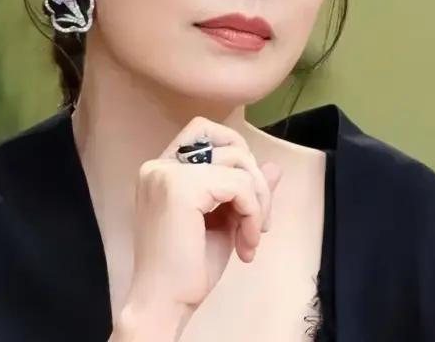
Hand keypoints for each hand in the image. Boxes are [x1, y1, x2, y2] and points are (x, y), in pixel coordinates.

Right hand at [125, 117, 282, 316]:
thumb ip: (244, 191)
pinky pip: (240, 186)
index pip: (204, 130)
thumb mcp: (223, 222)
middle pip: (229, 143)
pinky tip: (245, 245)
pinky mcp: (181, 188)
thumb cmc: (187, 269)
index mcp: (163, 169)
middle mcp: (160, 165)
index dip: (236, 154)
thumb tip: (274, 166)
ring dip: (258, 202)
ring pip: (240, 163)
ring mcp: (168, 173)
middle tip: (257, 222)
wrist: (163, 303)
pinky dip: (253, 214)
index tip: (246, 197)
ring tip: (249, 238)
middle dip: (255, 180)